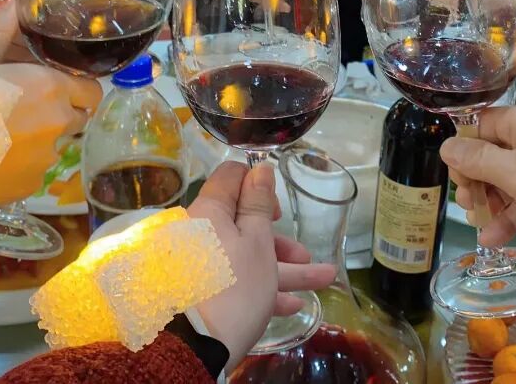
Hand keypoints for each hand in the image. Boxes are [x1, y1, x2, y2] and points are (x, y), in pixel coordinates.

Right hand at [0, 0, 102, 207]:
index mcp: (49, 87)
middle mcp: (58, 122)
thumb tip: (10, 0)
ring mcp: (47, 157)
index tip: (60, 89)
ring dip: (38, 141)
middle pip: (77, 118)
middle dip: (60, 114)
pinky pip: (35, 171)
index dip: (79, 89)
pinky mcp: (32, 185)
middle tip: (25, 110)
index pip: (92, 91)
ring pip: (54, 146)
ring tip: (0, 136)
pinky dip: (21, 166)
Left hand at [190, 162, 334, 371]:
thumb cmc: (234, 286)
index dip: (258, 185)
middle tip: (303, 254)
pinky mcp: (200, 292)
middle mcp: (198, 232)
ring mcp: (197, 264)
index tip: (275, 210)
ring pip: (244, 256)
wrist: (194, 348)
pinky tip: (291, 305)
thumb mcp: (257, 242)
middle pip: (243, 224)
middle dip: (280, 240)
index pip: (231, 177)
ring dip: (283, 268)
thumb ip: (259, 204)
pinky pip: (233, 281)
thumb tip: (259, 168)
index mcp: (208, 210)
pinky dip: (261, 289)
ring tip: (320, 281)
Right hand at [440, 102, 515, 256]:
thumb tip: (447, 146)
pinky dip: (511, 216)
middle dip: (476, 182)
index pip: (483, 126)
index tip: (457, 178)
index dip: (464, 151)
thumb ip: (478, 160)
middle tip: (468, 204)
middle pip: (494, 154)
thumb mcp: (515, 173)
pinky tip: (494, 238)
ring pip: (510, 180)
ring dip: (492, 203)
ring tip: (479, 224)